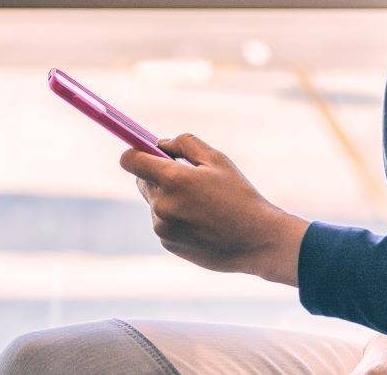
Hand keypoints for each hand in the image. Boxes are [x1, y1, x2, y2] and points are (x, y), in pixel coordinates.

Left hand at [119, 133, 308, 285]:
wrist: (256, 241)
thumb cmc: (239, 196)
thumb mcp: (216, 160)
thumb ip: (184, 144)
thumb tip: (160, 144)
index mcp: (173, 179)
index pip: (130, 161)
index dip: (134, 153)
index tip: (143, 152)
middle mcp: (161, 204)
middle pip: (141, 181)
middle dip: (157, 175)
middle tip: (185, 176)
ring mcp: (162, 227)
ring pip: (154, 202)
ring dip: (168, 198)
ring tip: (201, 204)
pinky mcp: (167, 243)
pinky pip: (163, 222)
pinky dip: (175, 218)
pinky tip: (201, 222)